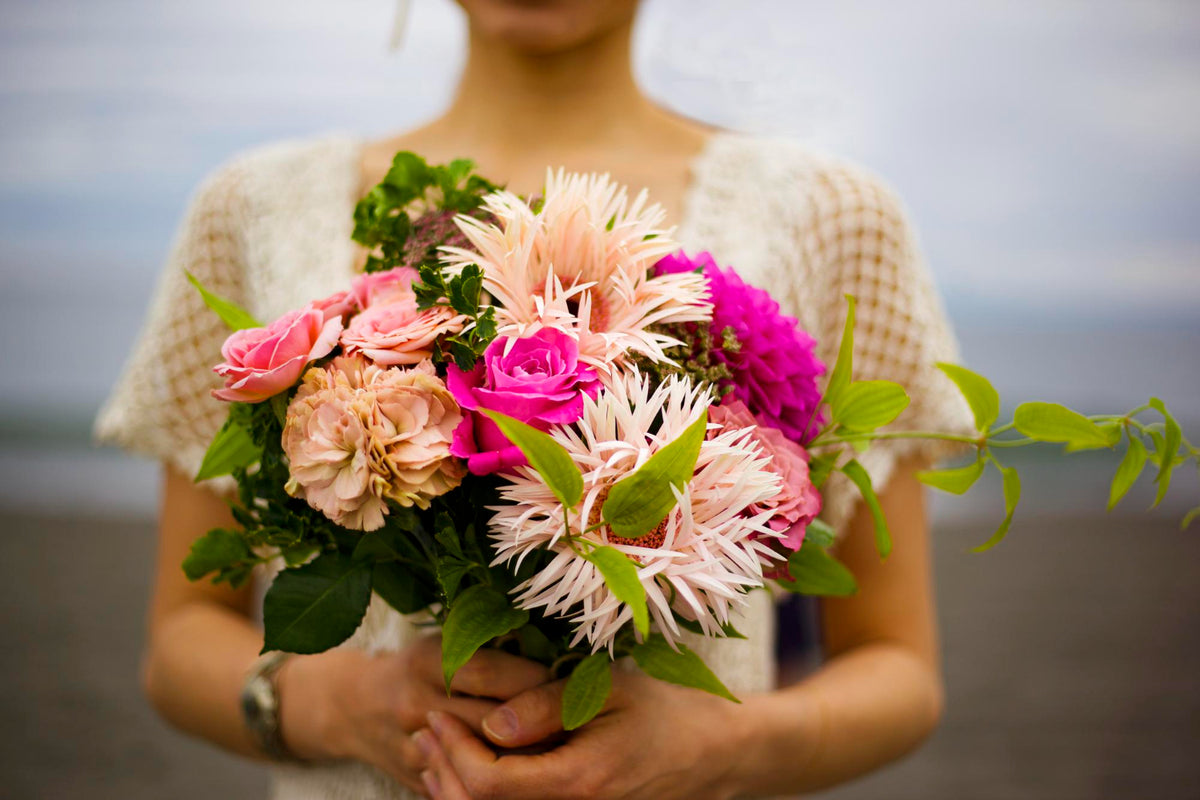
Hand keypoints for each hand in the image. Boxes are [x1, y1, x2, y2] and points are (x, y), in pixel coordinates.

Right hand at [275, 635, 549, 794]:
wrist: (353, 708)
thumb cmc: (415, 666)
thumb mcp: (444, 641)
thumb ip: (490, 644)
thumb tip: (554, 647)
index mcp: (427, 661)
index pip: (493, 674)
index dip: (538, 680)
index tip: (570, 680)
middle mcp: (418, 704)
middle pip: (494, 722)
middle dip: (542, 722)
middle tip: (579, 718)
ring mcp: (416, 748)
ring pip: (486, 761)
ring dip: (529, 756)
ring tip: (565, 746)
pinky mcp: (419, 780)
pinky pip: (469, 787)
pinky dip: (505, 782)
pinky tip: (533, 772)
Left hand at [416, 668, 753, 799]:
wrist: (715, 754)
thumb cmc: (666, 711)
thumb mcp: (609, 690)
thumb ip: (548, 706)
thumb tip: (492, 724)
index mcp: (577, 781)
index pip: (488, 783)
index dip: (452, 752)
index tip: (435, 716)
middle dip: (443, 772)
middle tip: (425, 731)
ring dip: (457, 788)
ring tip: (437, 749)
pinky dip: (487, 796)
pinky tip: (475, 767)